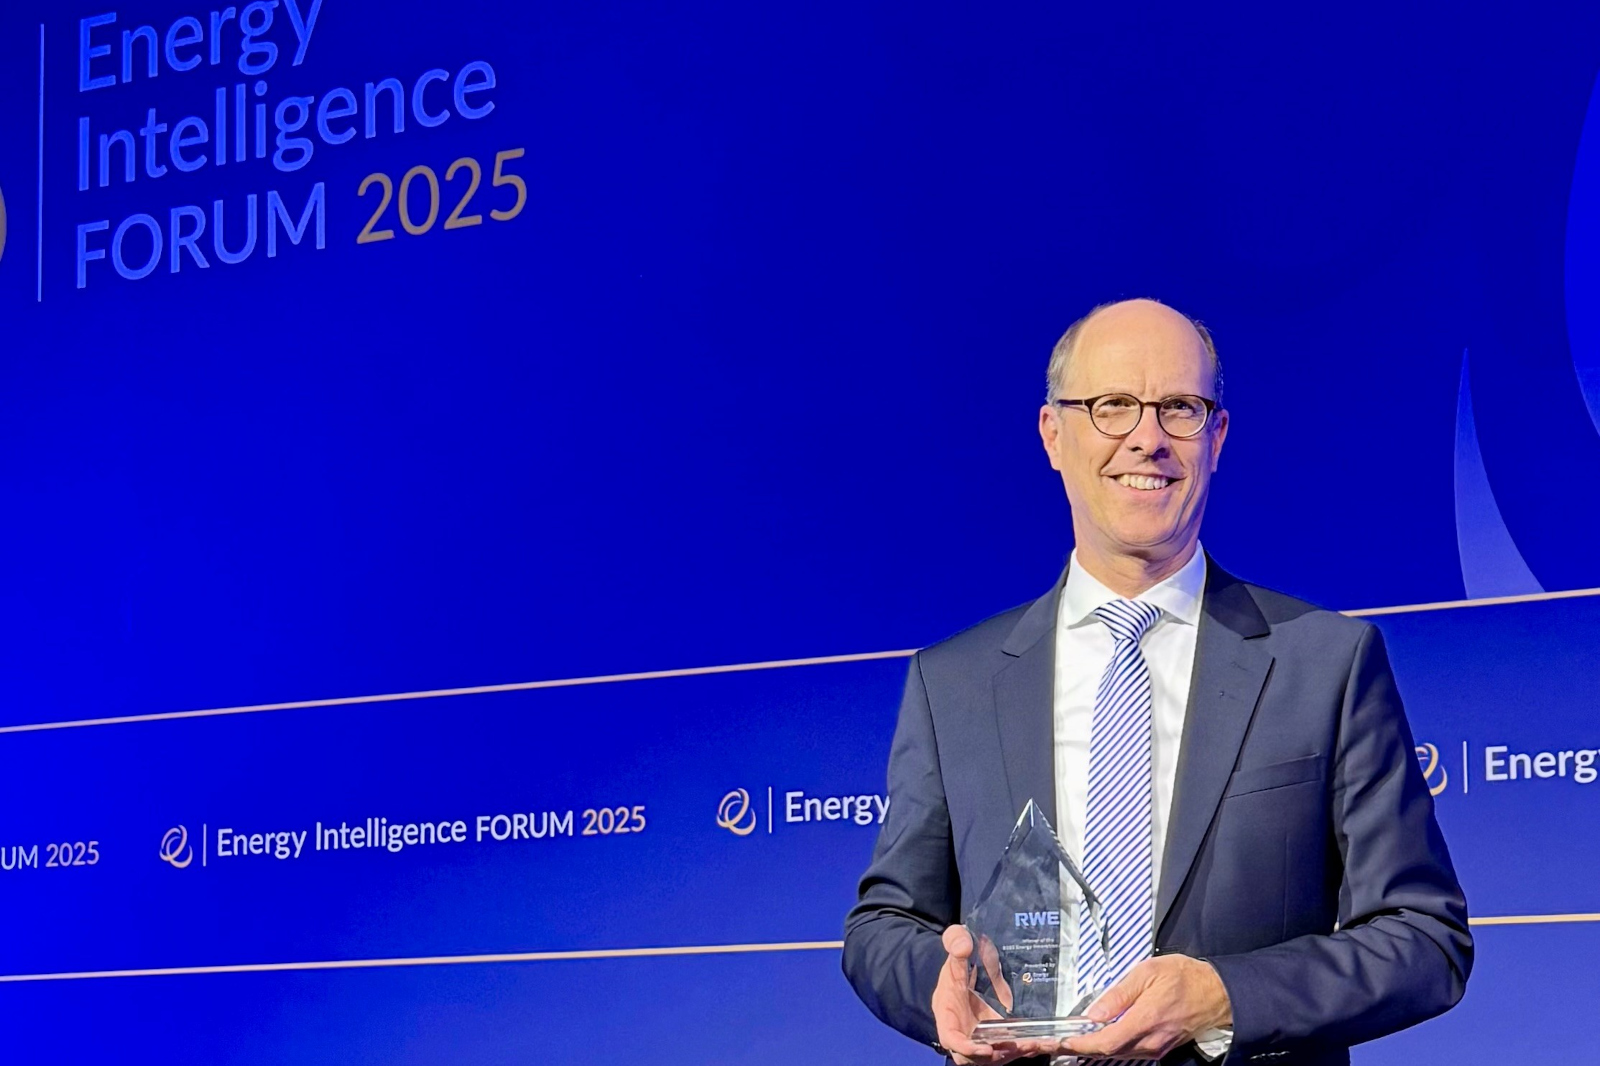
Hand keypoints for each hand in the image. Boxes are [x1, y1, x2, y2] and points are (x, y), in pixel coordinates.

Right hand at [933, 925, 1064, 1064]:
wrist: (969, 964)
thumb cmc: (959, 959)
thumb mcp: (956, 944)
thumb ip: (956, 941)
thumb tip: (963, 945)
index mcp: (947, 1013)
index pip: (951, 1038)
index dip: (966, 1048)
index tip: (986, 1048)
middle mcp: (962, 1030)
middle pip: (975, 1056)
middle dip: (997, 1055)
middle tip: (1018, 1046)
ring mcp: (979, 1035)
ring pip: (994, 1056)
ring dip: (1013, 1053)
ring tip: (1035, 1044)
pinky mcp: (996, 1035)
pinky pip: (1007, 1048)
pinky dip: (1022, 1049)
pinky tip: (1040, 1043)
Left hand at [1061, 955, 1231, 1060]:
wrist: (1216, 993)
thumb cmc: (1184, 978)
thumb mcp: (1147, 973)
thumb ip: (1118, 994)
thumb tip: (1093, 1012)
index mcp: (1144, 1021)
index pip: (1104, 1042)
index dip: (1078, 1044)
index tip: (1057, 1042)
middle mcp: (1148, 1041)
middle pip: (1104, 1052)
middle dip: (1073, 1048)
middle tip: (1044, 1044)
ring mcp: (1152, 1047)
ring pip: (1113, 1053)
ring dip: (1085, 1049)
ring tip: (1058, 1042)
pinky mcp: (1155, 1047)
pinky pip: (1124, 1050)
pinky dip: (1103, 1046)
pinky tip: (1087, 1041)